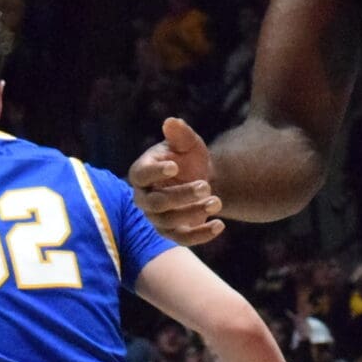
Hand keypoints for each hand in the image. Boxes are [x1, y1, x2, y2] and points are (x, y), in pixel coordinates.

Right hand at [127, 116, 221, 245]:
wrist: (202, 178)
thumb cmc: (188, 158)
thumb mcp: (187, 144)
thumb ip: (180, 134)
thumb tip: (172, 122)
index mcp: (142, 173)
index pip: (141, 175)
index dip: (155, 172)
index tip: (174, 166)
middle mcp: (144, 198)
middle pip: (156, 202)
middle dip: (181, 195)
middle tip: (205, 185)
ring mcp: (156, 218)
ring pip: (170, 221)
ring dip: (194, 212)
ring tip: (217, 201)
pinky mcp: (172, 232)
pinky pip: (183, 239)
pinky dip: (201, 235)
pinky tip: (219, 224)